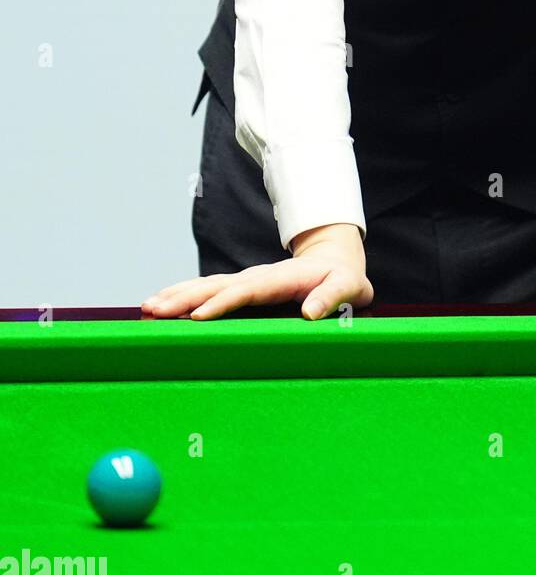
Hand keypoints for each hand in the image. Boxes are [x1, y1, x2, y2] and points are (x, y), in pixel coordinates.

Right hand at [142, 223, 373, 321]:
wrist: (335, 259)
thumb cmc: (343, 279)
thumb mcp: (348, 287)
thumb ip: (331, 297)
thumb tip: (311, 313)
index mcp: (282, 280)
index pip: (247, 291)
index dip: (222, 302)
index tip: (198, 316)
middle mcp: (258, 277)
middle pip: (216, 285)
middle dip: (185, 298)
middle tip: (154, 310)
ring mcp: (247, 281)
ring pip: (206, 285)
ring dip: (177, 295)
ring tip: (148, 308)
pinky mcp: (241, 288)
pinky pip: (208, 290)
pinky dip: (184, 295)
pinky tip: (163, 305)